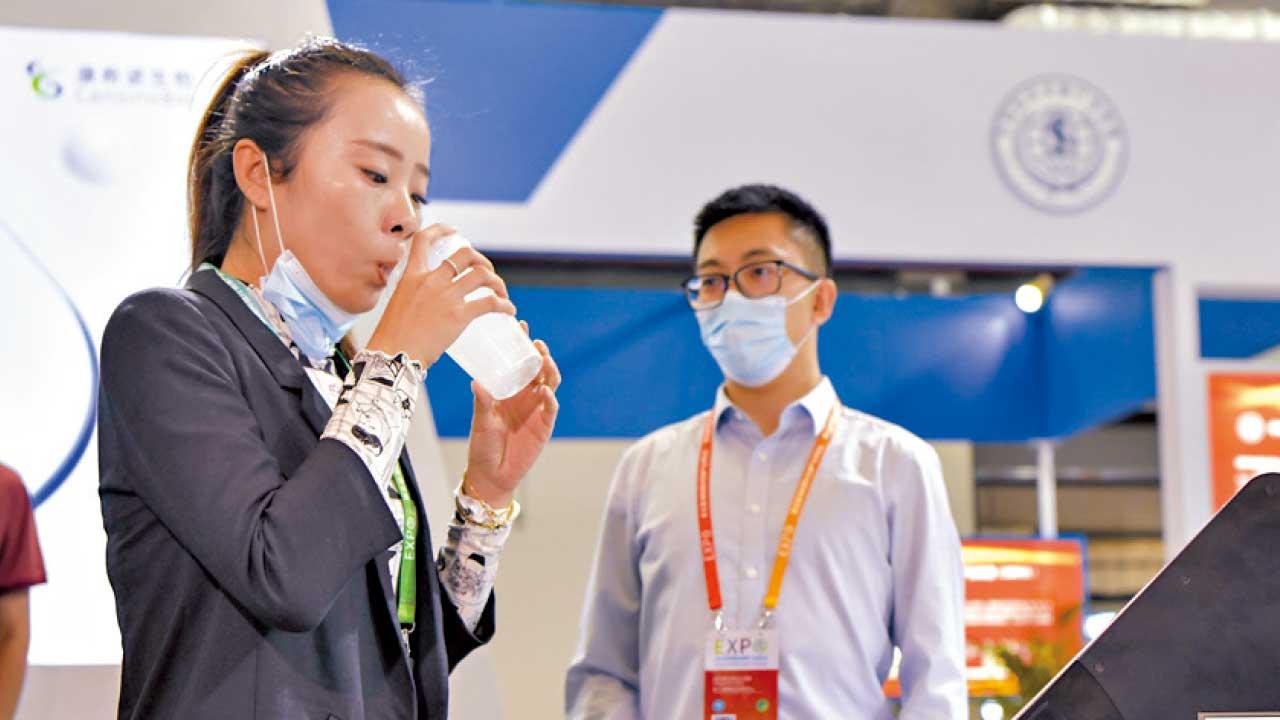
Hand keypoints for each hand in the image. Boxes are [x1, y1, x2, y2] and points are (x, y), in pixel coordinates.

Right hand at [367, 224, 515, 365]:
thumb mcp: (398, 305)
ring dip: (497, 282)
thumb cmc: (393, 339)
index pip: (423, 240)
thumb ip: (414, 297)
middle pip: (464, 255)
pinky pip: (490, 302)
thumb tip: (428, 305)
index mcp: (411, 276)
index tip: (454, 231)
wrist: (392, 356)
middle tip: (487, 272)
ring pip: (481, 275)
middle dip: (482, 260)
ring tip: (502, 293)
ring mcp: (446, 296)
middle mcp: (430, 280)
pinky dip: (504, 305)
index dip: (440, 230)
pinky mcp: (459, 315)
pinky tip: (509, 311)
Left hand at [464, 324, 560, 506]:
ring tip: (543, 359)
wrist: (491, 475)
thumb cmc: (482, 446)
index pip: (519, 361)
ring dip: (548, 369)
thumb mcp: (480, 421)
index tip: (519, 325)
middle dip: (539, 353)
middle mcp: (526, 396)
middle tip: (534, 341)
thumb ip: (482, 403)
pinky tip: (545, 391)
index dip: (522, 343)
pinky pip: (551, 408)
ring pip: (550, 382)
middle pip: (539, 368)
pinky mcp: (544, 425)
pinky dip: (550, 398)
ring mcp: (537, 410)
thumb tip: (477, 382)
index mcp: (510, 390)